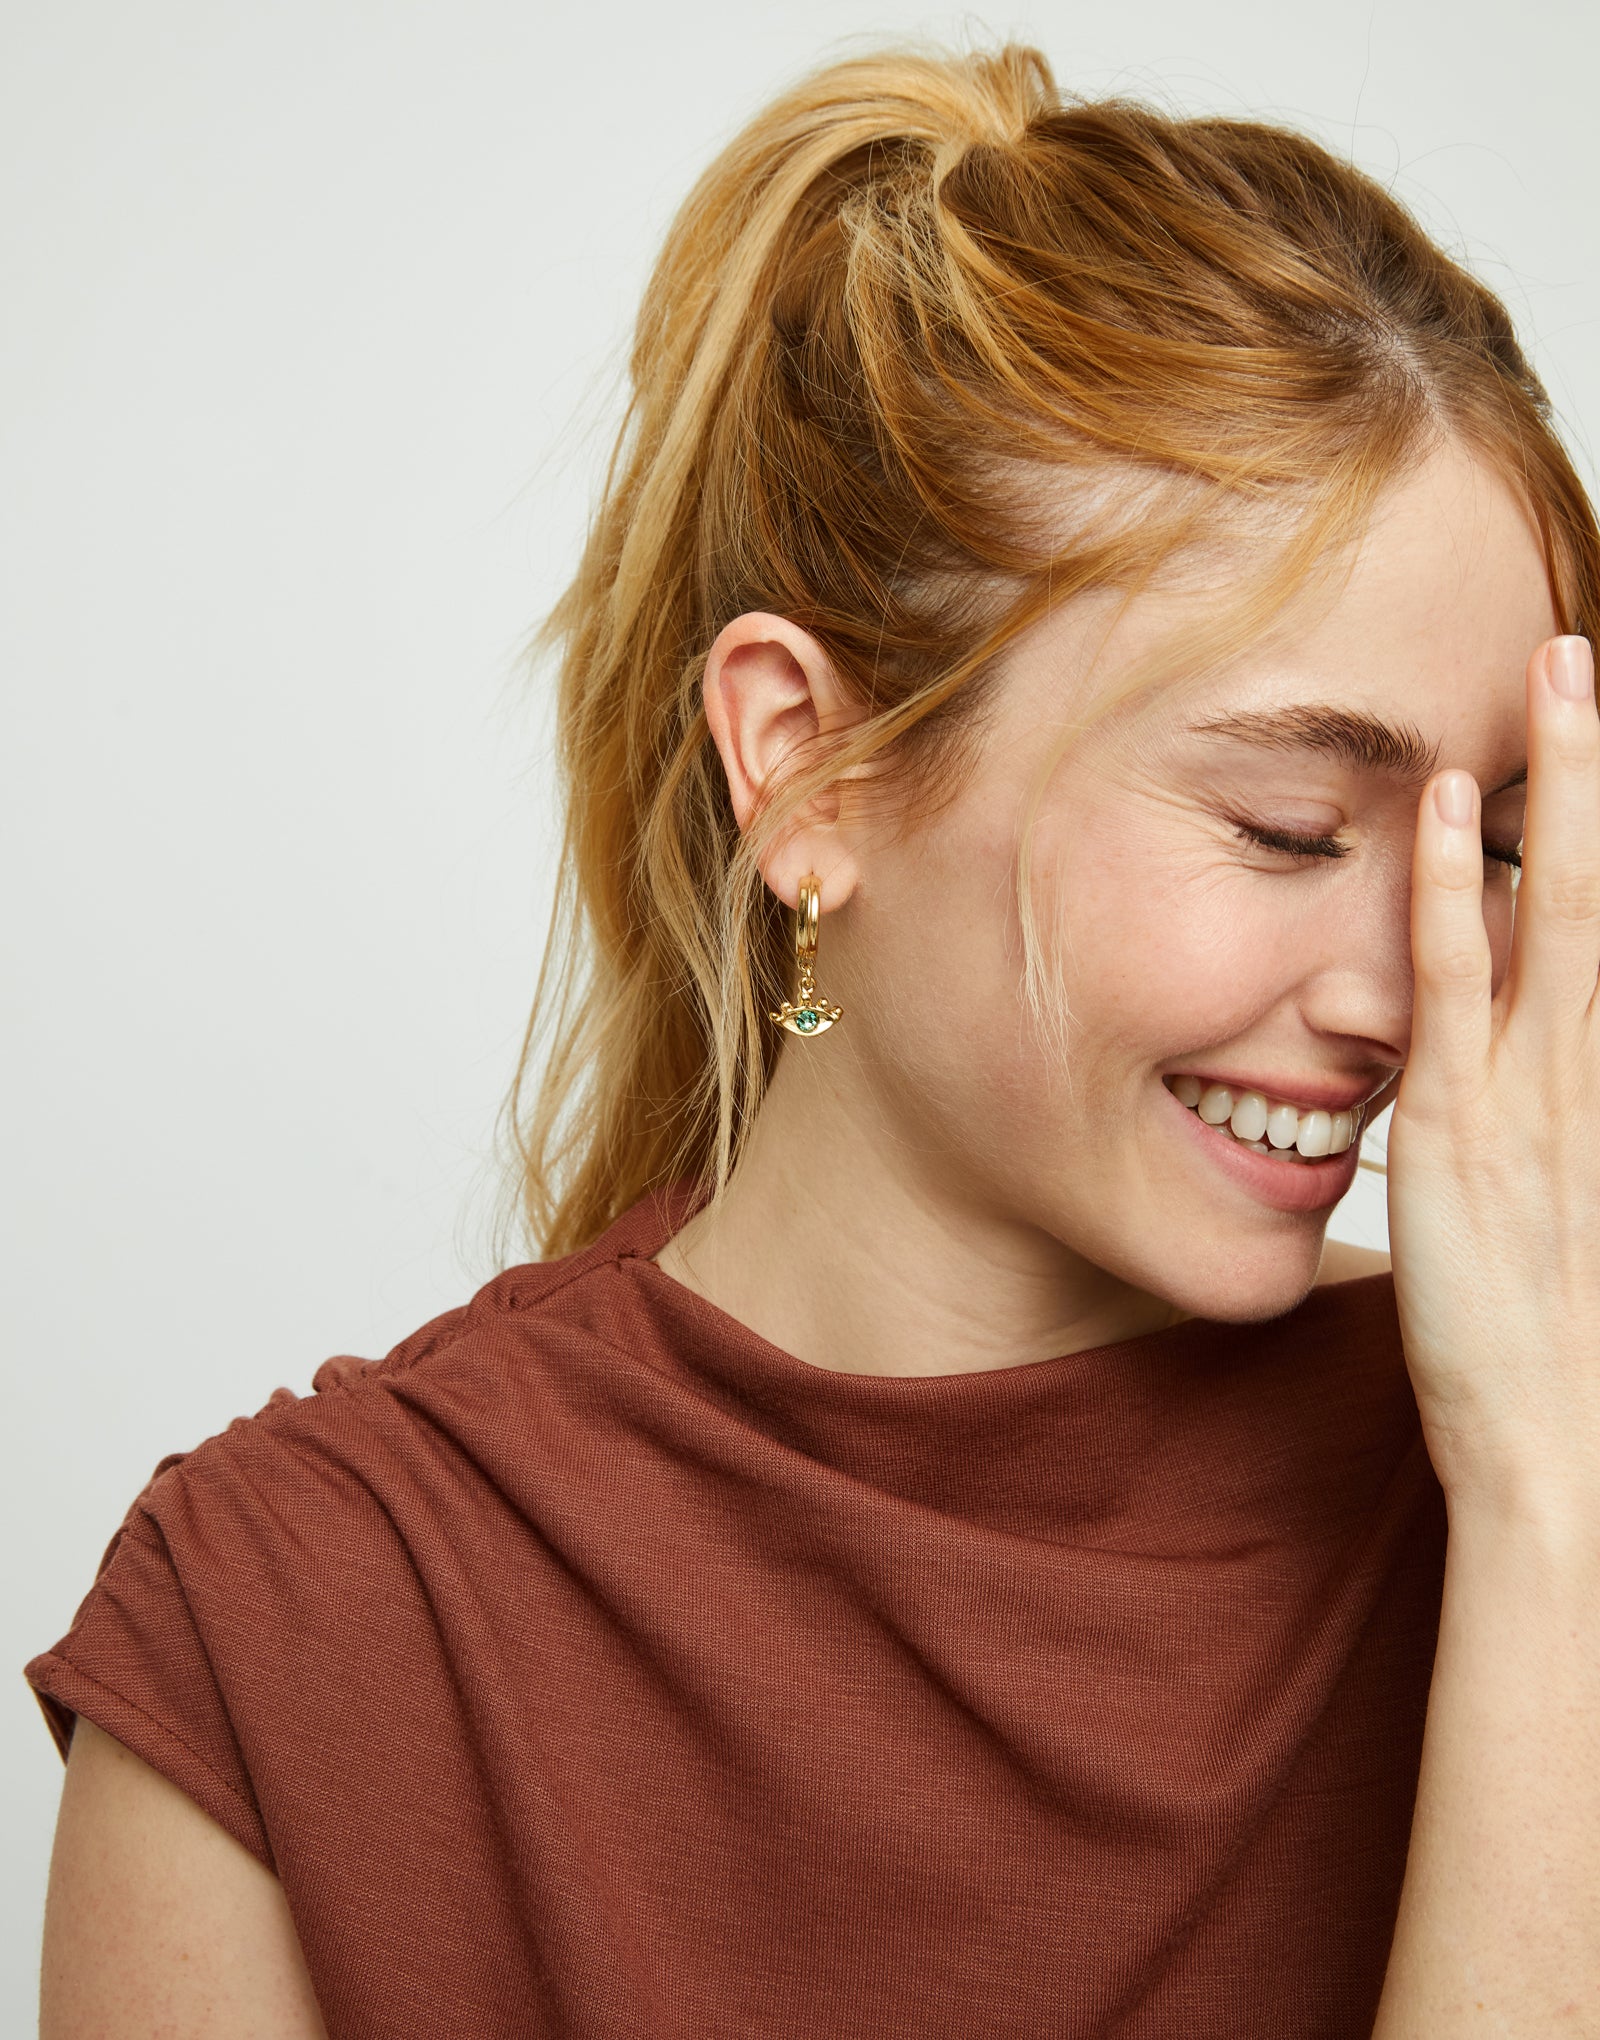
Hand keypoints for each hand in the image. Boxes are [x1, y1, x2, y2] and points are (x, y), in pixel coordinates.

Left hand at [1385, 633, 1599, 1523]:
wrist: (1564, 1458)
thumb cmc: (1568, 1345)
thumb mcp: (1578, 1205)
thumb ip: (1566, 1115)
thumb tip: (1547, 1036)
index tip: (1597, 747)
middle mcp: (1598, 1071)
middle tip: (1585, 659)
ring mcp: (1535, 1092)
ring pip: (1556, 905)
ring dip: (1556, 787)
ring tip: (1555, 676)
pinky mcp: (1456, 1126)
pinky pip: (1453, 979)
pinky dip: (1449, 885)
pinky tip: (1442, 804)